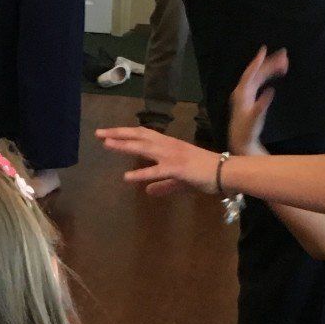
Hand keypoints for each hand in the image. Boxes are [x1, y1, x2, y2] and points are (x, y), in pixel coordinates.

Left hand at [95, 125, 222, 197]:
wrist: (225, 172)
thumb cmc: (204, 174)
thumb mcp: (179, 181)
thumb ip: (162, 186)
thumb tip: (147, 191)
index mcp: (169, 145)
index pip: (144, 134)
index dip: (126, 132)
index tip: (109, 132)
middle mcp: (168, 146)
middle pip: (139, 136)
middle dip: (118, 134)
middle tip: (99, 133)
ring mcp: (172, 156)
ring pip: (144, 148)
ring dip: (125, 146)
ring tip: (107, 145)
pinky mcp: (177, 169)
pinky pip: (156, 171)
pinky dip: (141, 173)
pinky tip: (127, 177)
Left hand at [227, 47, 288, 155]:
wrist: (241, 138)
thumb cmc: (247, 130)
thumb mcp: (255, 119)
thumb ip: (261, 105)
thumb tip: (270, 91)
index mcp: (242, 93)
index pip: (250, 74)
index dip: (257, 62)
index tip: (264, 50)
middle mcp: (243, 90)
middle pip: (257, 72)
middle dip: (270, 62)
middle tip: (285, 55)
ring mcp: (247, 92)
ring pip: (260, 75)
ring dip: (271, 68)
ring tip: (285, 62)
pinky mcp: (251, 95)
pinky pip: (260, 80)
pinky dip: (269, 75)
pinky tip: (278, 72)